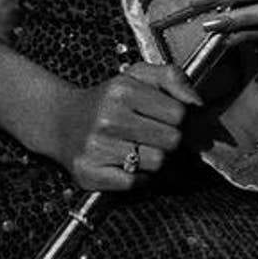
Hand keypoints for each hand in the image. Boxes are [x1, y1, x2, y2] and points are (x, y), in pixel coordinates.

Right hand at [48, 61, 200, 191]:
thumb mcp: (137, 75)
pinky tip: (125, 163)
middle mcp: (108, 117)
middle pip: (172, 141)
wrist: (61, 120)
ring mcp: (97, 147)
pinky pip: (135, 183)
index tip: (166, 118)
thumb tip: (197, 103)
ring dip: (153, 158)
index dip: (178, 118)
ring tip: (136, 146)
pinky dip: (137, 177)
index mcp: (123, 90)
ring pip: (157, 163)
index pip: (178, 113)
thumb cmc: (106, 100)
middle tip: (151, 133)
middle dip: (168, 139)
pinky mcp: (90, 173)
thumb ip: (172, 78)